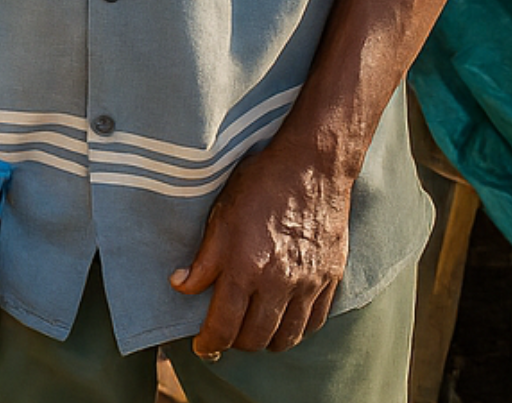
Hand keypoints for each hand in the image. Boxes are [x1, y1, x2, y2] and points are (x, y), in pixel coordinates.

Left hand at [170, 139, 353, 354]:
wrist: (312, 167)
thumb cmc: (260, 186)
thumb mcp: (220, 217)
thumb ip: (203, 260)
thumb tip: (181, 286)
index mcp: (246, 268)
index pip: (224, 327)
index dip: (209, 342)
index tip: (201, 345)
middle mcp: (279, 283)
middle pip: (255, 339)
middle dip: (235, 343)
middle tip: (226, 334)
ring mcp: (309, 284)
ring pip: (287, 337)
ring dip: (266, 341)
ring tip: (253, 331)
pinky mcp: (331, 278)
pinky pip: (315, 322)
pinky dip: (297, 329)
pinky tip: (284, 321)